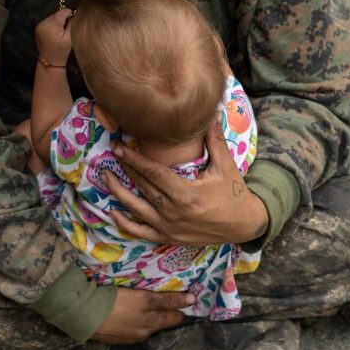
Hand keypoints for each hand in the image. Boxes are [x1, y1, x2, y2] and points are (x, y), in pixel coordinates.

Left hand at [34, 8, 72, 65]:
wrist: (50, 61)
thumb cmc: (61, 51)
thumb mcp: (69, 38)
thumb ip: (71, 24)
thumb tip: (73, 14)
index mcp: (51, 26)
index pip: (62, 12)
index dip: (69, 14)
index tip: (72, 20)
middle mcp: (43, 24)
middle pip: (56, 14)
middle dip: (62, 19)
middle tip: (66, 29)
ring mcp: (39, 26)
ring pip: (51, 17)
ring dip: (57, 21)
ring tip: (60, 32)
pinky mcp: (37, 28)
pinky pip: (47, 21)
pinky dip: (52, 24)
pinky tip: (54, 33)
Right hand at [90, 288, 193, 343]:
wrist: (83, 315)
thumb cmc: (116, 302)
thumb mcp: (143, 298)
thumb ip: (167, 300)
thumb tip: (192, 299)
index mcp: (152, 323)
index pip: (175, 317)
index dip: (181, 307)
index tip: (187, 299)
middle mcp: (144, 333)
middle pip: (162, 322)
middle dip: (168, 313)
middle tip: (172, 301)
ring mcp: (129, 337)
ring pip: (147, 326)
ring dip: (151, 317)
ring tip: (149, 306)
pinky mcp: (116, 337)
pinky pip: (133, 329)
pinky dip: (136, 321)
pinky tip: (131, 314)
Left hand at [102, 119, 268, 245]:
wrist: (244, 225)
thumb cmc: (234, 193)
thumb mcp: (226, 166)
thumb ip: (214, 140)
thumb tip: (212, 112)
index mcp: (185, 194)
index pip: (153, 172)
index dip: (134, 158)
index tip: (119, 146)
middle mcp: (173, 212)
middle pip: (142, 186)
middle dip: (125, 168)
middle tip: (111, 152)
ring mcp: (169, 227)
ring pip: (136, 208)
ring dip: (118, 192)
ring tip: (104, 177)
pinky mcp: (169, 237)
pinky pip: (142, 232)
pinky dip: (125, 224)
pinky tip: (113, 213)